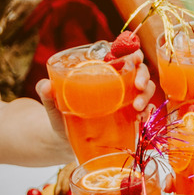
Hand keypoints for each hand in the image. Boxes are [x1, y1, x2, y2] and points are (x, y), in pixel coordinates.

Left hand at [35, 53, 151, 144]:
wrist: (66, 143)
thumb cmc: (60, 117)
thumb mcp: (53, 106)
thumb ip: (48, 96)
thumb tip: (44, 85)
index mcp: (99, 70)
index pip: (119, 53)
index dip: (131, 51)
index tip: (134, 58)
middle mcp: (116, 81)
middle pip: (137, 69)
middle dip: (143, 74)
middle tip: (138, 85)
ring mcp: (125, 98)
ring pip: (145, 88)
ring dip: (146, 94)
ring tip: (138, 108)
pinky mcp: (129, 116)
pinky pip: (146, 109)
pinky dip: (149, 111)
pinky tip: (144, 117)